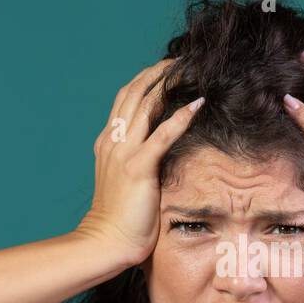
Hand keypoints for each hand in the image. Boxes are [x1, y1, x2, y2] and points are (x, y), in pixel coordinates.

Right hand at [76, 58, 204, 265]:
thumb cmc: (119, 219)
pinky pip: (162, 136)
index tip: (165, 70)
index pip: (125, 100)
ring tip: (188, 70)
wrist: (105, 242)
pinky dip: (180, 118)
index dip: (145, 81)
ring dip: (167, 84)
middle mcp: (113, 142)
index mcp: (108, 143)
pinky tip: (198, 105)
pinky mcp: (138, 168)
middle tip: (179, 61)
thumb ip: (136, 161)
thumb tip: (159, 151)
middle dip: (156, 73)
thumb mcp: (125, 181)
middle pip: (133, 94)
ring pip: (144, 105)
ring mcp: (123, 153)